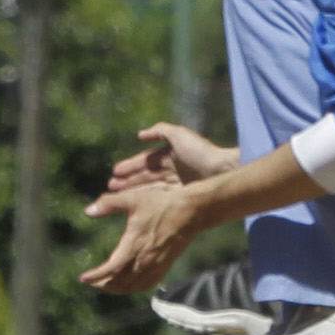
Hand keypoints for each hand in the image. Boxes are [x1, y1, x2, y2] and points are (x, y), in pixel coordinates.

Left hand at [79, 177, 208, 295]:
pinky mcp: (165, 265)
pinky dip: (135, 287)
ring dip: (118, 288)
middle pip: (120, 282)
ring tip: (104, 285)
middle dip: (103, 284)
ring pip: (134, 286)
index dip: (96, 276)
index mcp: (135, 245)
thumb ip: (108, 203)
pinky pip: (148, 283)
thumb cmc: (161, 204)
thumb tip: (87, 211)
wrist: (191, 211)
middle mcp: (146, 259)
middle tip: (90, 282)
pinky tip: (128, 285)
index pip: (112, 269)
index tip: (83, 278)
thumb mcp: (132, 199)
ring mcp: (157, 265)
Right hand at [105, 119, 234, 189]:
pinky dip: (147, 200)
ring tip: (117, 196)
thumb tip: (140, 135)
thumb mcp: (179, 135)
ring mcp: (177, 185)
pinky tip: (135, 203)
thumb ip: (160, 131)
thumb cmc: (201, 152)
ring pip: (150, 188)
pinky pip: (160, 198)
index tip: (114, 172)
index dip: (130, 166)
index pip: (145, 161)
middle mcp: (172, 171)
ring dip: (133, 191)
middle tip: (111, 187)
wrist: (223, 171)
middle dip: (128, 181)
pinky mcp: (182, 197)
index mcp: (170, 156)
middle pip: (145, 176)